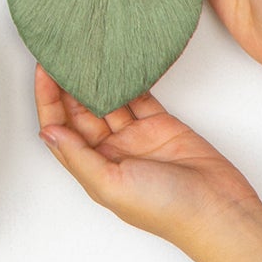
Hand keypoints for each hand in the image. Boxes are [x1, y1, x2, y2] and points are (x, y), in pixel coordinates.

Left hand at [35, 66, 261, 244]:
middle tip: (61, 53)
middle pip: (80, 111)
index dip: (47, 100)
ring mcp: (135, 137)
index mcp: (93, 168)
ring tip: (84, 51)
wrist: (218, 210)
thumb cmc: (165, 210)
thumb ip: (78, 157)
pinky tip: (118, 62)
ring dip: (96, 78)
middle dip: (67, 83)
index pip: (60, 128)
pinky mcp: (160, 125)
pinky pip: (138, 97)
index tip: (43, 70)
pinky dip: (128, 80)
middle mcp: (111, 151)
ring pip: (108, 100)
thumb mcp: (111, 185)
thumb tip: (48, 132)